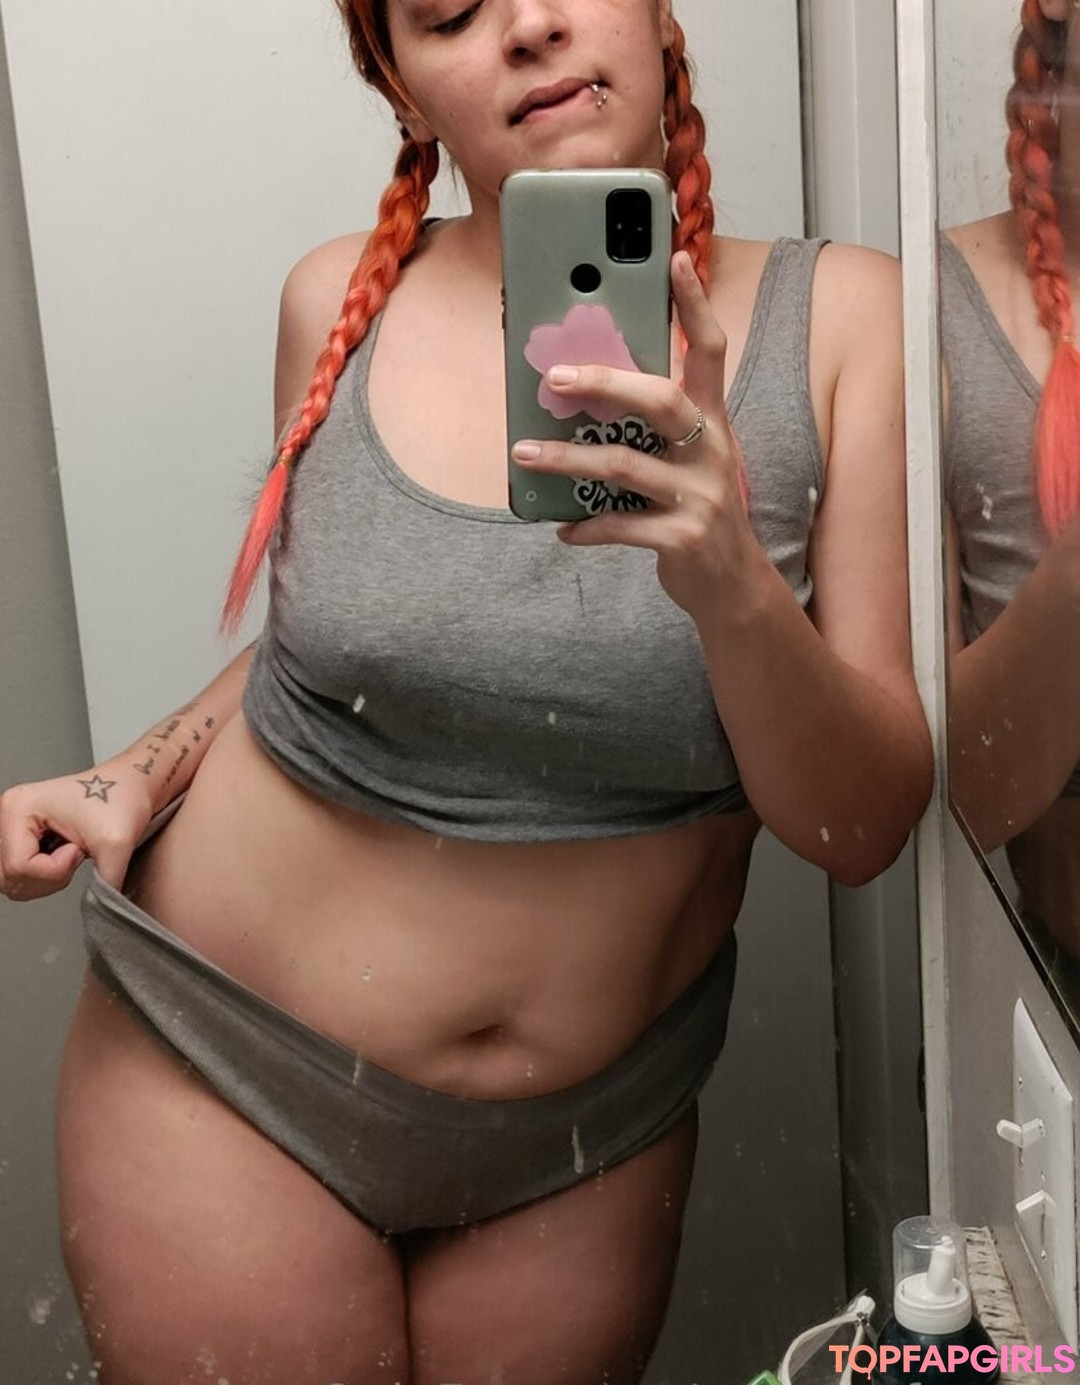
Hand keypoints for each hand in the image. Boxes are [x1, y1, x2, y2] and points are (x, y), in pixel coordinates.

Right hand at [0, 763, 155, 899]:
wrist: (132, 785)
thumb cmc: (123, 799)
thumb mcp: (116, 845)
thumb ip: (104, 885)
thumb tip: (101, 913)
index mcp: (18, 807)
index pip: (18, 866)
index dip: (54, 869)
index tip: (79, 849)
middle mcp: (8, 815)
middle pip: (10, 877)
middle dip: (49, 877)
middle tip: (77, 853)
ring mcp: (12, 827)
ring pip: (13, 881)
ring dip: (48, 878)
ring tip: (72, 852)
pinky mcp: (22, 837)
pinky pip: (22, 875)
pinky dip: (46, 875)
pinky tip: (65, 855)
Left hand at [510, 251, 765, 619]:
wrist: (733, 586)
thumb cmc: (697, 510)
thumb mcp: (688, 461)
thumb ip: (652, 429)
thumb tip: (581, 395)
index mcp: (713, 421)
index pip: (710, 350)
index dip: (694, 304)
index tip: (673, 257)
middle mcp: (713, 450)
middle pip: (661, 399)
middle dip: (605, 382)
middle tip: (554, 377)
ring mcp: (700, 494)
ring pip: (624, 464)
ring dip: (566, 459)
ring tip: (523, 453)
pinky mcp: (683, 537)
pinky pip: (620, 526)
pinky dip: (584, 526)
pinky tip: (561, 528)